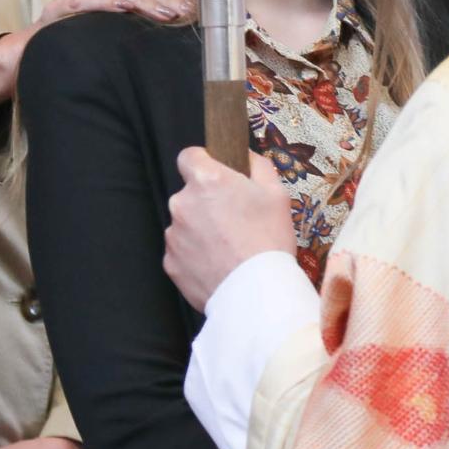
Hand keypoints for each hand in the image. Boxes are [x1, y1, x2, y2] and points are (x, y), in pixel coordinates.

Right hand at [39, 0, 192, 25]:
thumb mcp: (117, 23)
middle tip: (187, 12)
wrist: (36, 51)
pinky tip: (127, 8)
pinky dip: (111, 1)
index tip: (192, 2)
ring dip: (146, 0)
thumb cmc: (82, 38)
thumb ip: (141, 14)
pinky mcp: (63, 3)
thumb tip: (180, 18)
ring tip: (167, 14)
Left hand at [164, 146, 295, 310]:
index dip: (204, 162)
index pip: (189, 156)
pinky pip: (182, 252)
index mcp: (206, 180)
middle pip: (189, 194)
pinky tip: (219, 264)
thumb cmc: (269, 239)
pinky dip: (196, 255)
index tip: (217, 175)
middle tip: (234, 219)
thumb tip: (246, 156)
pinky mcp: (170, 263)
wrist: (258, 292)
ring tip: (228, 247)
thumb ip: (257, 165)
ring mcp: (173, 235)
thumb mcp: (277, 193)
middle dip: (207, 202)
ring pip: (185, 224)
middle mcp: (182, 204)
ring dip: (201, 230)